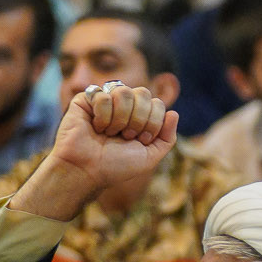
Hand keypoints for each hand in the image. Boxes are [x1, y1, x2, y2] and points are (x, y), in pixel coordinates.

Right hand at [11, 85, 177, 221]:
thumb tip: (174, 112)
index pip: (157, 103)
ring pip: (124, 91)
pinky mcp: (87, 98)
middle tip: (126, 136)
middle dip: (139, 119)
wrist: (88, 170)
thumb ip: (167, 137)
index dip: (153, 122)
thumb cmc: (117, 166)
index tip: (141, 140)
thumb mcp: (150, 156)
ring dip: (120, 118)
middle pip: (144, 93)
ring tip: (110, 133)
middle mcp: (124, 106)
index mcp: (140, 116)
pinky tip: (96, 127)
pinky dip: (102, 116)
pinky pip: (103, 95)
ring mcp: (106, 100)